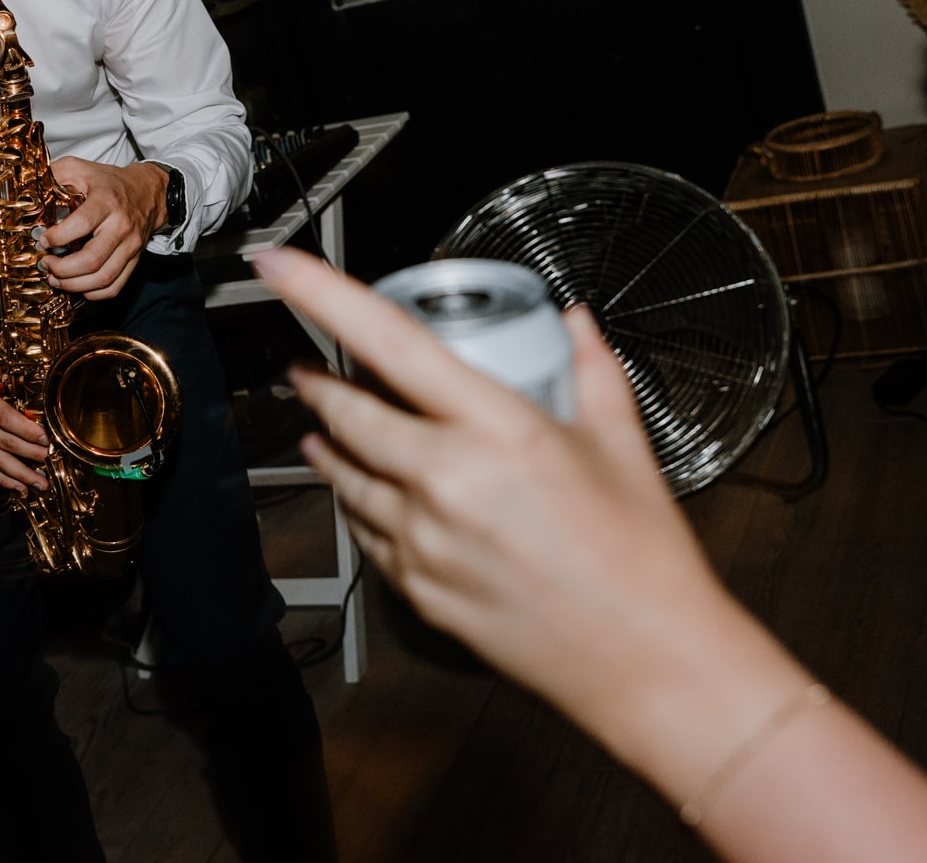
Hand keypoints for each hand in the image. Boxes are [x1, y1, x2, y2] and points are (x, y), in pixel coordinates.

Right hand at [0, 348, 48, 492]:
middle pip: (2, 442)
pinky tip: (18, 485)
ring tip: (40, 483)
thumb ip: (15, 380)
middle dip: (30, 454)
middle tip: (51, 460)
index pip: (5, 418)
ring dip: (19, 474)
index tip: (47, 439)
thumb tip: (45, 397)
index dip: (27, 432)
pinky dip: (1, 478)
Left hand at [35, 158, 165, 299]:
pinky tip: (78, 287)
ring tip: (56, 279)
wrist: (147, 192)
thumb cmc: (109, 182)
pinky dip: (94, 294)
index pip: (82, 224)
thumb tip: (28, 185)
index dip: (58, 237)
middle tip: (46, 264)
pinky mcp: (134, 260)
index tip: (43, 239)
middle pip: (92, 259)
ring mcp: (130, 246)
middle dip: (62, 269)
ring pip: (103, 278)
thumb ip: (55, 173)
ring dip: (74, 285)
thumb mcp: (81, 168)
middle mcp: (121, 226)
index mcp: (107, 201)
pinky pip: (116, 286)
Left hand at [249, 249, 738, 730]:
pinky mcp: (415, 588)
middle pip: (347, 413)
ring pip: (344, 473)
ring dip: (328, 443)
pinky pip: (364, 531)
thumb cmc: (642, 560)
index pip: (388, 341)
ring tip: (324, 423)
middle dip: (319, 383)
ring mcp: (424, 539)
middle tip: (308, 365)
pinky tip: (368, 492)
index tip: (278, 263)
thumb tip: (575, 323)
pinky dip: (360, 502)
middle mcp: (447, 481)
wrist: (648, 663)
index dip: (320, 294)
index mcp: (497, 430)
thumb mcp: (622, 446)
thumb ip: (590, 371)